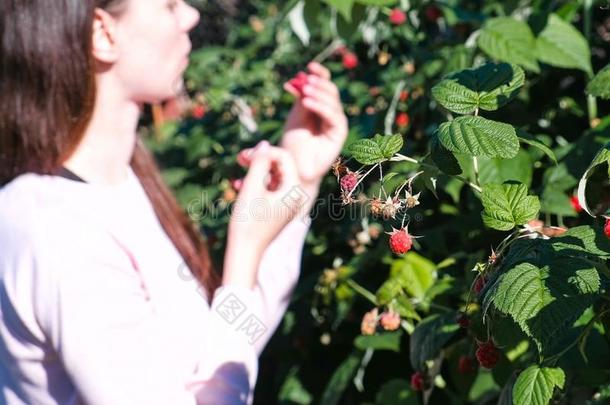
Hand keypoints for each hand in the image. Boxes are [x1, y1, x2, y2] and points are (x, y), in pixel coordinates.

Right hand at [224, 141, 303, 287]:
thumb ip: (259, 163)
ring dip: (255, 173)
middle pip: (280, 166)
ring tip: (236, 174)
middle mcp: (296, 197)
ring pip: (273, 178)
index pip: (284, 157)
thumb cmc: (247, 221)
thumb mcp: (251, 187)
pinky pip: (270, 191)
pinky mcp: (279, 211)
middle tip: (239, 158)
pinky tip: (237, 187)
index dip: (264, 151)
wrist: (245, 254)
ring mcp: (288, 205)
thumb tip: (265, 143)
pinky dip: (255, 186)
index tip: (244, 156)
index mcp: (294, 190)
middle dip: (260, 160)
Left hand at [280, 61, 347, 183]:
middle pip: (331, 92)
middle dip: (319, 83)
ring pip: (333, 102)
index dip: (320, 74)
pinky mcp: (339, 134)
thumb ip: (301, 99)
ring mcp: (336, 123)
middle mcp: (331, 114)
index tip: (309, 65)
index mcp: (321, 107)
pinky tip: (307, 102)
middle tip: (306, 80)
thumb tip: (300, 77)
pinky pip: (333, 116)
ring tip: (305, 90)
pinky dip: (320, 107)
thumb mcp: (295, 117)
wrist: (294, 168)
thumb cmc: (293, 144)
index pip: (324, 86)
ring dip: (319, 93)